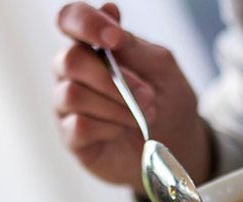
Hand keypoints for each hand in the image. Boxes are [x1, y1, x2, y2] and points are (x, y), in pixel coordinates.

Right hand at [53, 2, 210, 191]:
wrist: (175, 147)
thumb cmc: (167, 104)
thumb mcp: (162, 68)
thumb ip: (134, 44)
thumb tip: (109, 13)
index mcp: (92, 46)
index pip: (71, 20)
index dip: (86, 23)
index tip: (114, 39)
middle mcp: (72, 73)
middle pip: (71, 60)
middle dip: (112, 79)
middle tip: (147, 96)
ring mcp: (68, 106)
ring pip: (74, 95)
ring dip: (116, 106)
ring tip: (143, 117)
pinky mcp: (72, 138)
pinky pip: (80, 126)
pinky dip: (109, 128)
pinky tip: (122, 131)